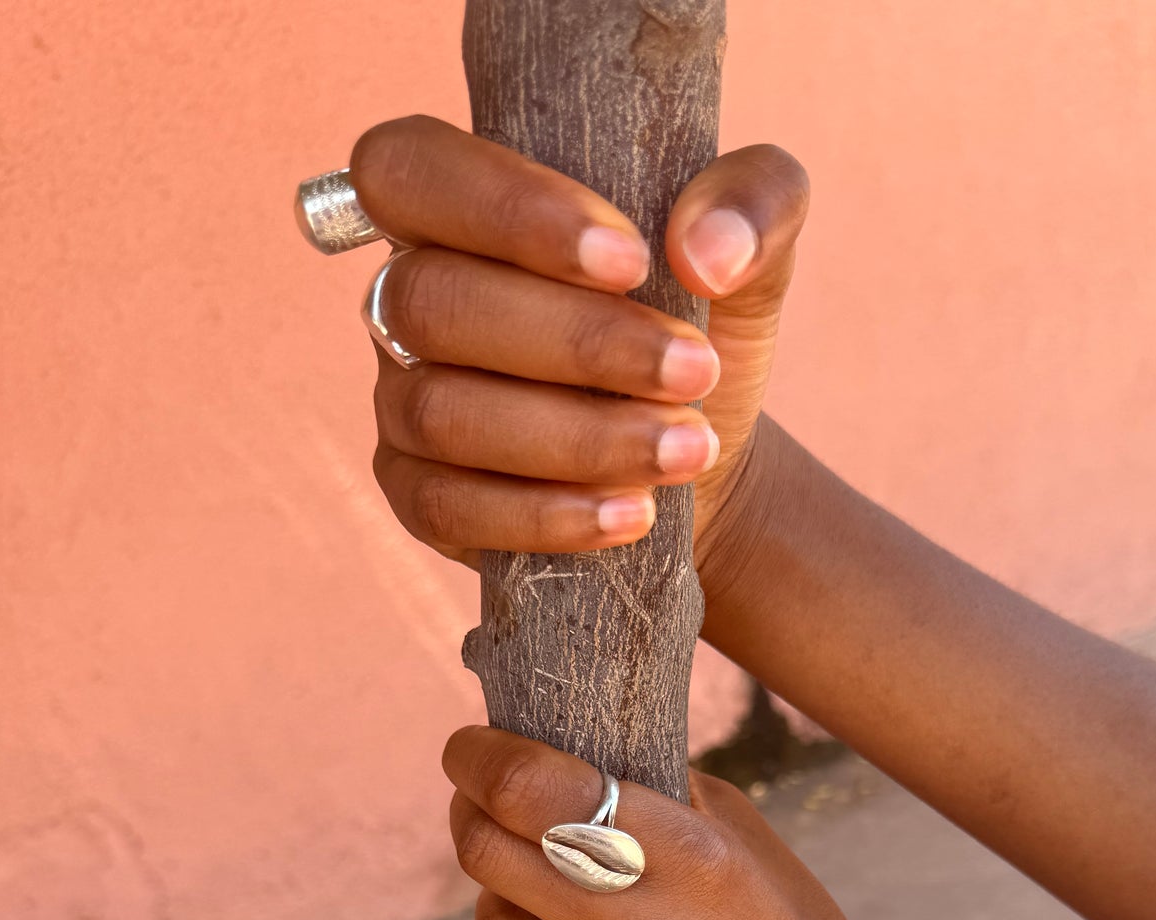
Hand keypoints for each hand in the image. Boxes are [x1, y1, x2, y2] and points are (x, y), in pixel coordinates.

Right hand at [350, 115, 807, 578]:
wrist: (702, 455)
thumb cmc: (701, 326)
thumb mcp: (752, 247)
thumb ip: (754, 202)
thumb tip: (706, 249)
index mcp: (456, 207)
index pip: (409, 168)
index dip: (506, 210)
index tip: (632, 260)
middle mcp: (407, 297)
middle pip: (434, 302)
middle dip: (577, 341)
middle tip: (695, 372)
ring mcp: (401, 402)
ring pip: (443, 412)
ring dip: (578, 437)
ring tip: (688, 449)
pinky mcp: (419, 498)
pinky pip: (449, 508)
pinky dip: (548, 515)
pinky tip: (635, 514)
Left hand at [444, 728, 858, 919]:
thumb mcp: (736, 834)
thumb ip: (648, 790)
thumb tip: (546, 746)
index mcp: (692, 857)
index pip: (536, 791)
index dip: (480, 759)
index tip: (469, 751)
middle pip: (490, 855)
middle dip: (469, 816)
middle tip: (476, 807)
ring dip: (497, 903)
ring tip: (532, 897)